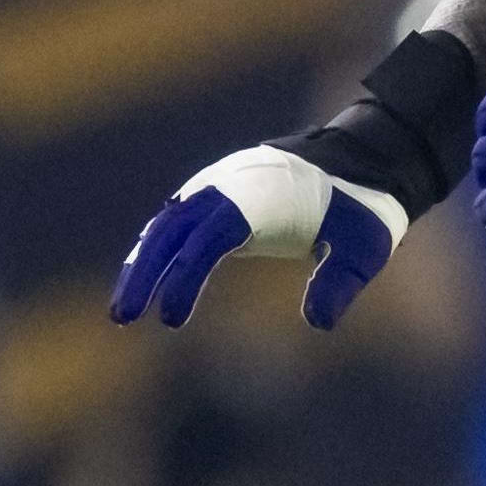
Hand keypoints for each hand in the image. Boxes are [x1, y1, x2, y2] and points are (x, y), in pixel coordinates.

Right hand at [109, 144, 407, 330]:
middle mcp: (229, 187)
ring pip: (165, 227)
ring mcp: (217, 188)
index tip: (171, 320)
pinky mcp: (216, 196)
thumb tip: (318, 323)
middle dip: (143, 274)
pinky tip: (142, 283)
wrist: (358, 161)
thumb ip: (340, 284)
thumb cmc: (360, 208)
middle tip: (123, 318)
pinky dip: (155, 252)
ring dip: (141, 265)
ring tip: (122, 313)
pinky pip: (175, 224)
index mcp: (259, 197)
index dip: (184, 279)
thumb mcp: (362, 249)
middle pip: (171, 231)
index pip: (207, 240)